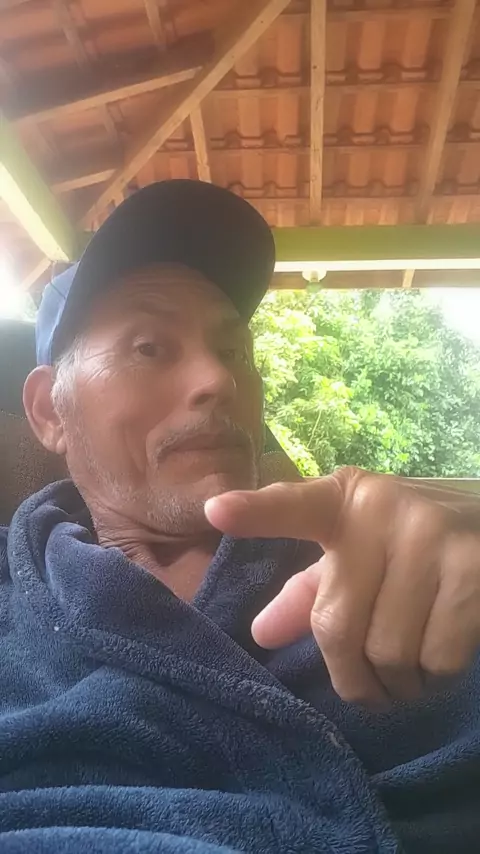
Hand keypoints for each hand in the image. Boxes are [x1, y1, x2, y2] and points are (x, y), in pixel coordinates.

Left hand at [205, 469, 479, 708]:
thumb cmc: (413, 543)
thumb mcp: (360, 552)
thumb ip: (312, 588)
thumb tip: (261, 633)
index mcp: (345, 501)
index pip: (297, 507)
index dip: (256, 512)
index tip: (215, 511)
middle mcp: (382, 510)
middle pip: (337, 627)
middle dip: (353, 676)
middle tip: (371, 687)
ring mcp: (431, 536)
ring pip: (389, 652)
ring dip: (399, 684)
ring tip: (410, 672)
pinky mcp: (474, 569)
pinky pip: (438, 659)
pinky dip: (436, 678)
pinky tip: (440, 662)